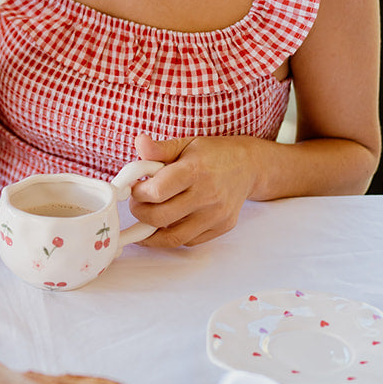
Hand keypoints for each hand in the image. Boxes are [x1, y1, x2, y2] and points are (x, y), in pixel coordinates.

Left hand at [126, 132, 257, 246]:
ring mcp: (216, 214)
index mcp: (195, 170)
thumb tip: (139, 142)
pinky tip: (163, 227)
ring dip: (151, 232)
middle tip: (137, 204)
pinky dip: (170, 237)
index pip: (158, 191)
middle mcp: (208, 194)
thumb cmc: (213, 154)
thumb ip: (159, 148)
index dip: (138, 193)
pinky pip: (188, 241)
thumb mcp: (186, 143)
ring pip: (173, 236)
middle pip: (161, 217)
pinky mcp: (222, 227)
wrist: (248, 166)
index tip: (134, 188)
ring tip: (144, 220)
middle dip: (140, 213)